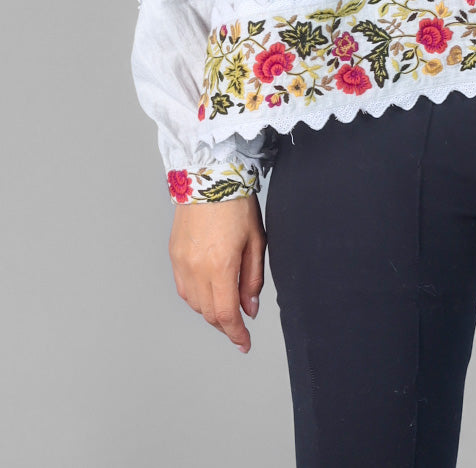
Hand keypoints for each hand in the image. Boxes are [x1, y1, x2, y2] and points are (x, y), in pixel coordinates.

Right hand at [169, 194, 265, 351]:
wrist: (209, 176)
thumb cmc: (236, 204)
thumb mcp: (256, 241)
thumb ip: (252, 279)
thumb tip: (250, 309)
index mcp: (220, 266)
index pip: (226, 315)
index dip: (236, 334)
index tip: (244, 344)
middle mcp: (196, 269)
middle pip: (209, 313)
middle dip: (226, 325)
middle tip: (239, 326)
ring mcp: (181, 263)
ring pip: (194, 304)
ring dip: (210, 311)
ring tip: (226, 306)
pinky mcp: (174, 255)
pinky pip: (183, 289)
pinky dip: (196, 297)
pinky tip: (209, 291)